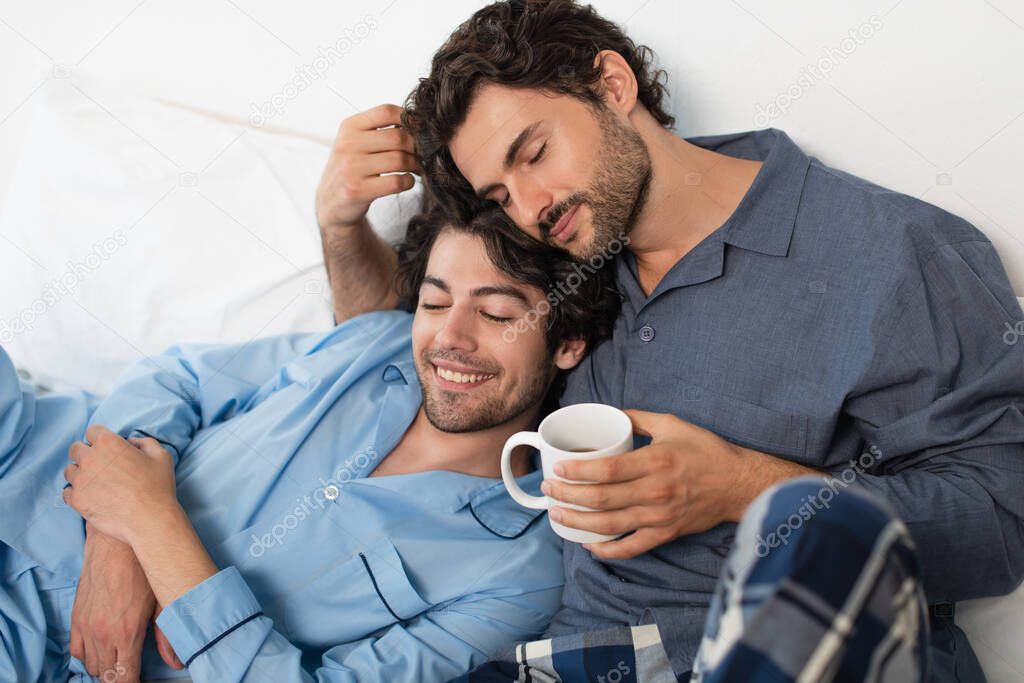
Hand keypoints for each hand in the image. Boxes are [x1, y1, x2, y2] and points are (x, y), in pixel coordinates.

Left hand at [64, 426, 177, 545]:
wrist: (150, 519)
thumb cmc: (158, 487)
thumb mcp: (161, 456)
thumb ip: (144, 442)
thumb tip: (130, 442)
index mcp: (109, 443)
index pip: (93, 431)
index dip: (100, 438)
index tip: (106, 448)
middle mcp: (90, 458)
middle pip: (75, 449)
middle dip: (86, 454)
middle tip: (99, 465)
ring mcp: (80, 480)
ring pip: (69, 470)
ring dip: (80, 474)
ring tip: (95, 483)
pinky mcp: (76, 500)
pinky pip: (67, 492)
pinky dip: (76, 493)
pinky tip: (91, 496)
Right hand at [70, 526, 153, 680]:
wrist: (116, 542)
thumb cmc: (143, 568)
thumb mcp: (162, 601)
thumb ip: (166, 635)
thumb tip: (176, 661)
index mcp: (127, 634)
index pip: (124, 678)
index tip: (140, 680)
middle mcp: (103, 635)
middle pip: (106, 676)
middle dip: (120, 678)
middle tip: (133, 670)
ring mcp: (87, 627)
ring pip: (91, 666)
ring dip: (105, 668)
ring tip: (120, 662)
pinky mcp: (76, 617)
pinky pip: (76, 651)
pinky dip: (87, 656)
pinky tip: (100, 652)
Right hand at [315, 103, 421, 230]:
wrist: (330, 202)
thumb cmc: (352, 168)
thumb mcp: (356, 141)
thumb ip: (380, 129)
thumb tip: (417, 122)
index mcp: (350, 126)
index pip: (386, 111)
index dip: (409, 118)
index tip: (419, 130)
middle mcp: (348, 144)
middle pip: (397, 137)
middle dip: (417, 147)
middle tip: (422, 154)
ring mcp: (351, 168)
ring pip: (399, 160)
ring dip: (415, 165)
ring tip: (416, 168)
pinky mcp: (357, 190)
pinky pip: (396, 182)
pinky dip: (408, 182)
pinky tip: (407, 181)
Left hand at [540, 409, 818, 559]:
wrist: (738, 484)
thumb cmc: (706, 451)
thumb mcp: (673, 425)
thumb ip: (639, 418)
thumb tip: (610, 412)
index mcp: (655, 462)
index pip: (607, 470)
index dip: (578, 471)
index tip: (557, 467)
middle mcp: (655, 491)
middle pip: (601, 499)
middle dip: (568, 495)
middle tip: (548, 489)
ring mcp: (659, 516)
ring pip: (609, 525)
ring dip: (578, 522)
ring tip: (557, 515)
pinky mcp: (665, 534)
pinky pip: (631, 548)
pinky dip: (607, 550)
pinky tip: (588, 544)